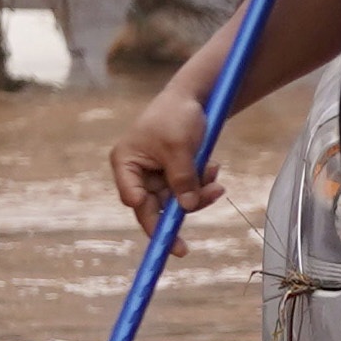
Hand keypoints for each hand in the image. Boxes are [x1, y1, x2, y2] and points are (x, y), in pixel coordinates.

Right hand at [108, 90, 216, 228]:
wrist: (194, 97)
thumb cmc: (177, 116)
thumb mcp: (179, 147)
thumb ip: (182, 178)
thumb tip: (187, 208)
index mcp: (126, 164)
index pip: (136, 202)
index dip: (152, 224)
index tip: (170, 244)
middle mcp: (137, 172)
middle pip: (158, 205)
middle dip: (187, 204)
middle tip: (204, 213)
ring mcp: (156, 174)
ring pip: (178, 199)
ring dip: (200, 191)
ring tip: (214, 170)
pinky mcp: (175, 172)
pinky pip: (190, 188)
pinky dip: (203, 182)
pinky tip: (213, 166)